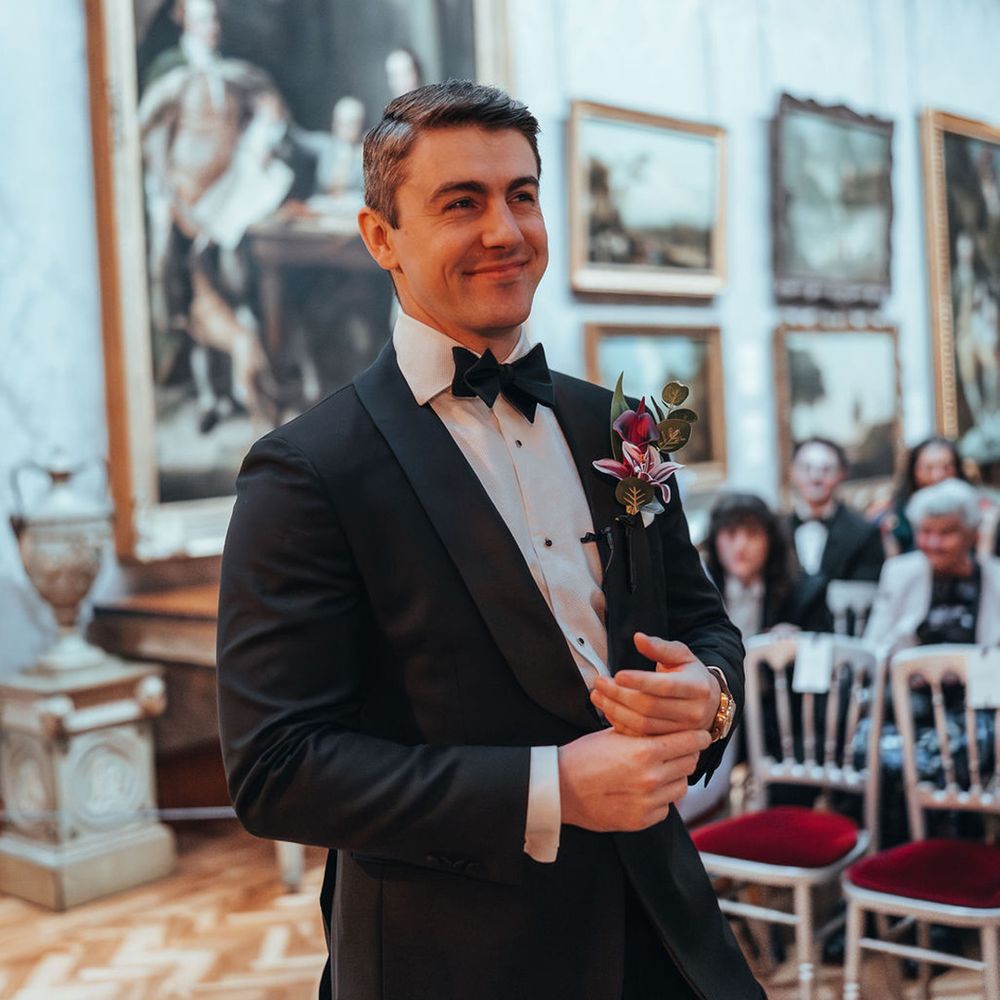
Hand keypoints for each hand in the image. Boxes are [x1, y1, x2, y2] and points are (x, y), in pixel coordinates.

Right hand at [558, 727, 710, 831]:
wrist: (560, 788)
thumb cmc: (584, 756)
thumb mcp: (614, 734)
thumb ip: (645, 733)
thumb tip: (670, 728)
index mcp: (645, 751)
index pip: (689, 742)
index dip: (698, 737)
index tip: (702, 736)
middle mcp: (651, 778)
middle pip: (689, 764)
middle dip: (686, 755)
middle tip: (678, 750)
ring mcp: (648, 802)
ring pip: (681, 787)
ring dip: (675, 778)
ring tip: (659, 771)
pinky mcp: (641, 821)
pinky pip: (665, 807)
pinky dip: (661, 798)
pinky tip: (644, 790)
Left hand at [589, 633, 718, 737]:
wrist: (709, 704)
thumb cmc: (692, 675)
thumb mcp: (682, 656)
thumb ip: (659, 647)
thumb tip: (639, 638)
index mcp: (697, 688)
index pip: (665, 686)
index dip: (640, 681)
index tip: (618, 675)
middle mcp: (692, 712)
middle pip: (650, 707)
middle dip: (620, 695)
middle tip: (600, 683)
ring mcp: (682, 731)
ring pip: (643, 724)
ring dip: (616, 710)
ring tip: (599, 696)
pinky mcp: (670, 742)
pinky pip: (641, 736)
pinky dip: (621, 725)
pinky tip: (608, 710)